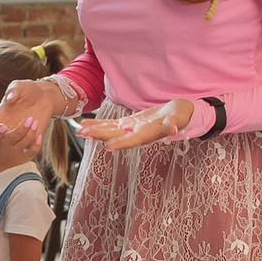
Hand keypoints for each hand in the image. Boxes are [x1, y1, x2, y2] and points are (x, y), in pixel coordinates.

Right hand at [0, 73, 69, 140]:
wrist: (42, 96)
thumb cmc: (27, 89)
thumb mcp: (19, 85)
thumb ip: (13, 90)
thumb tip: (10, 98)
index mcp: (0, 118)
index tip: (4, 127)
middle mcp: (7, 130)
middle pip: (6, 141)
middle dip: (18, 132)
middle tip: (29, 119)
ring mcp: (19, 136)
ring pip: (18, 147)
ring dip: (28, 137)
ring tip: (35, 121)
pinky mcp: (30, 140)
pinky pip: (30, 152)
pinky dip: (35, 147)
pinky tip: (39, 135)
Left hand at [79, 98, 193, 152]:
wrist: (179, 114)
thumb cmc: (182, 115)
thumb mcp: (180, 118)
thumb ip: (175, 123)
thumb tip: (174, 129)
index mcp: (149, 133)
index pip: (134, 140)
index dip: (122, 143)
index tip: (108, 146)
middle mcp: (137, 133)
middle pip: (116, 135)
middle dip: (99, 135)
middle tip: (82, 134)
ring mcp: (131, 128)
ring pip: (110, 130)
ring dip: (95, 131)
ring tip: (79, 130)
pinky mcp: (129, 122)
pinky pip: (111, 124)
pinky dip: (99, 123)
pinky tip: (86, 123)